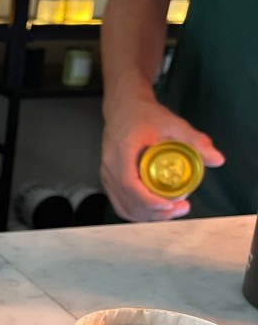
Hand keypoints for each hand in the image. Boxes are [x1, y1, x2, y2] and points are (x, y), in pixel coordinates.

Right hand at [101, 90, 224, 221]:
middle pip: (127, 200)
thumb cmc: (145, 115)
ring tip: (171, 212)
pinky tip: (155, 212)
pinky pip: (120, 203)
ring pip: (123, 206)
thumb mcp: (173, 124)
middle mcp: (110, 166)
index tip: (168, 205)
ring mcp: (106, 174)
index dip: (148, 200)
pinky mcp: (108, 180)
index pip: (129, 183)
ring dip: (147, 216)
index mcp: (122, 151)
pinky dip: (137, 212)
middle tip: (180, 209)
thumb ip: (195, 140)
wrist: (124, 108)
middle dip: (154, 213)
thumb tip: (217, 160)